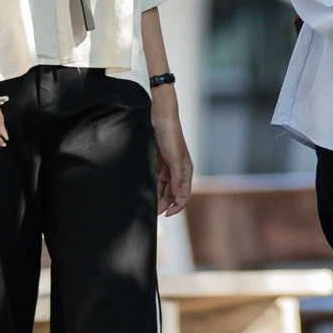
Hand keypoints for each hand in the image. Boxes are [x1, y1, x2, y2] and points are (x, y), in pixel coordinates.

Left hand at [151, 85, 192, 215]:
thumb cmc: (171, 136)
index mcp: (186, 171)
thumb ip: (177, 179)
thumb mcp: (174, 159)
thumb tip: (178, 197)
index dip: (177, 207)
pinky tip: (146, 190)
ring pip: (164, 188)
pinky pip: (157, 179)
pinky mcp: (159, 163)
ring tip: (148, 203)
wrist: (161, 118)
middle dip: (165, 204)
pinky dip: (153, 186)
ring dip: (158, 196)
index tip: (166, 215)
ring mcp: (168, 167)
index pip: (184, 195)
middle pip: (173, 194)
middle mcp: (178, 171)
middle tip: (153, 212)